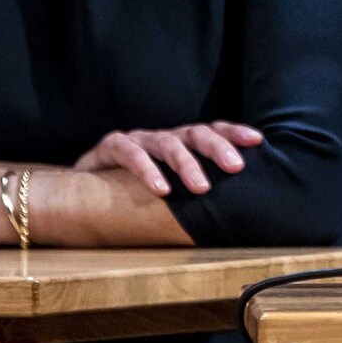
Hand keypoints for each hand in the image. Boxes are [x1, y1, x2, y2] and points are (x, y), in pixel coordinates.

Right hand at [74, 122, 262, 197]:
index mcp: (182, 143)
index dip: (234, 133)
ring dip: (186, 165)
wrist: (84, 188)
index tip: (258, 140)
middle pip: (196, 133)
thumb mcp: (171, 188)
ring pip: (167, 143)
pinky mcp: (111, 146)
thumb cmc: (137, 190)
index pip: (213, 131)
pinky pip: (130, 153)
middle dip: (218, 148)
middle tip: (236, 167)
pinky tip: (160, 189)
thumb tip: (237, 212)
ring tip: (201, 188)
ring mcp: (139, 139)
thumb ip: (196, 191)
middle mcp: (164, 137)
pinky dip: (147, 170)